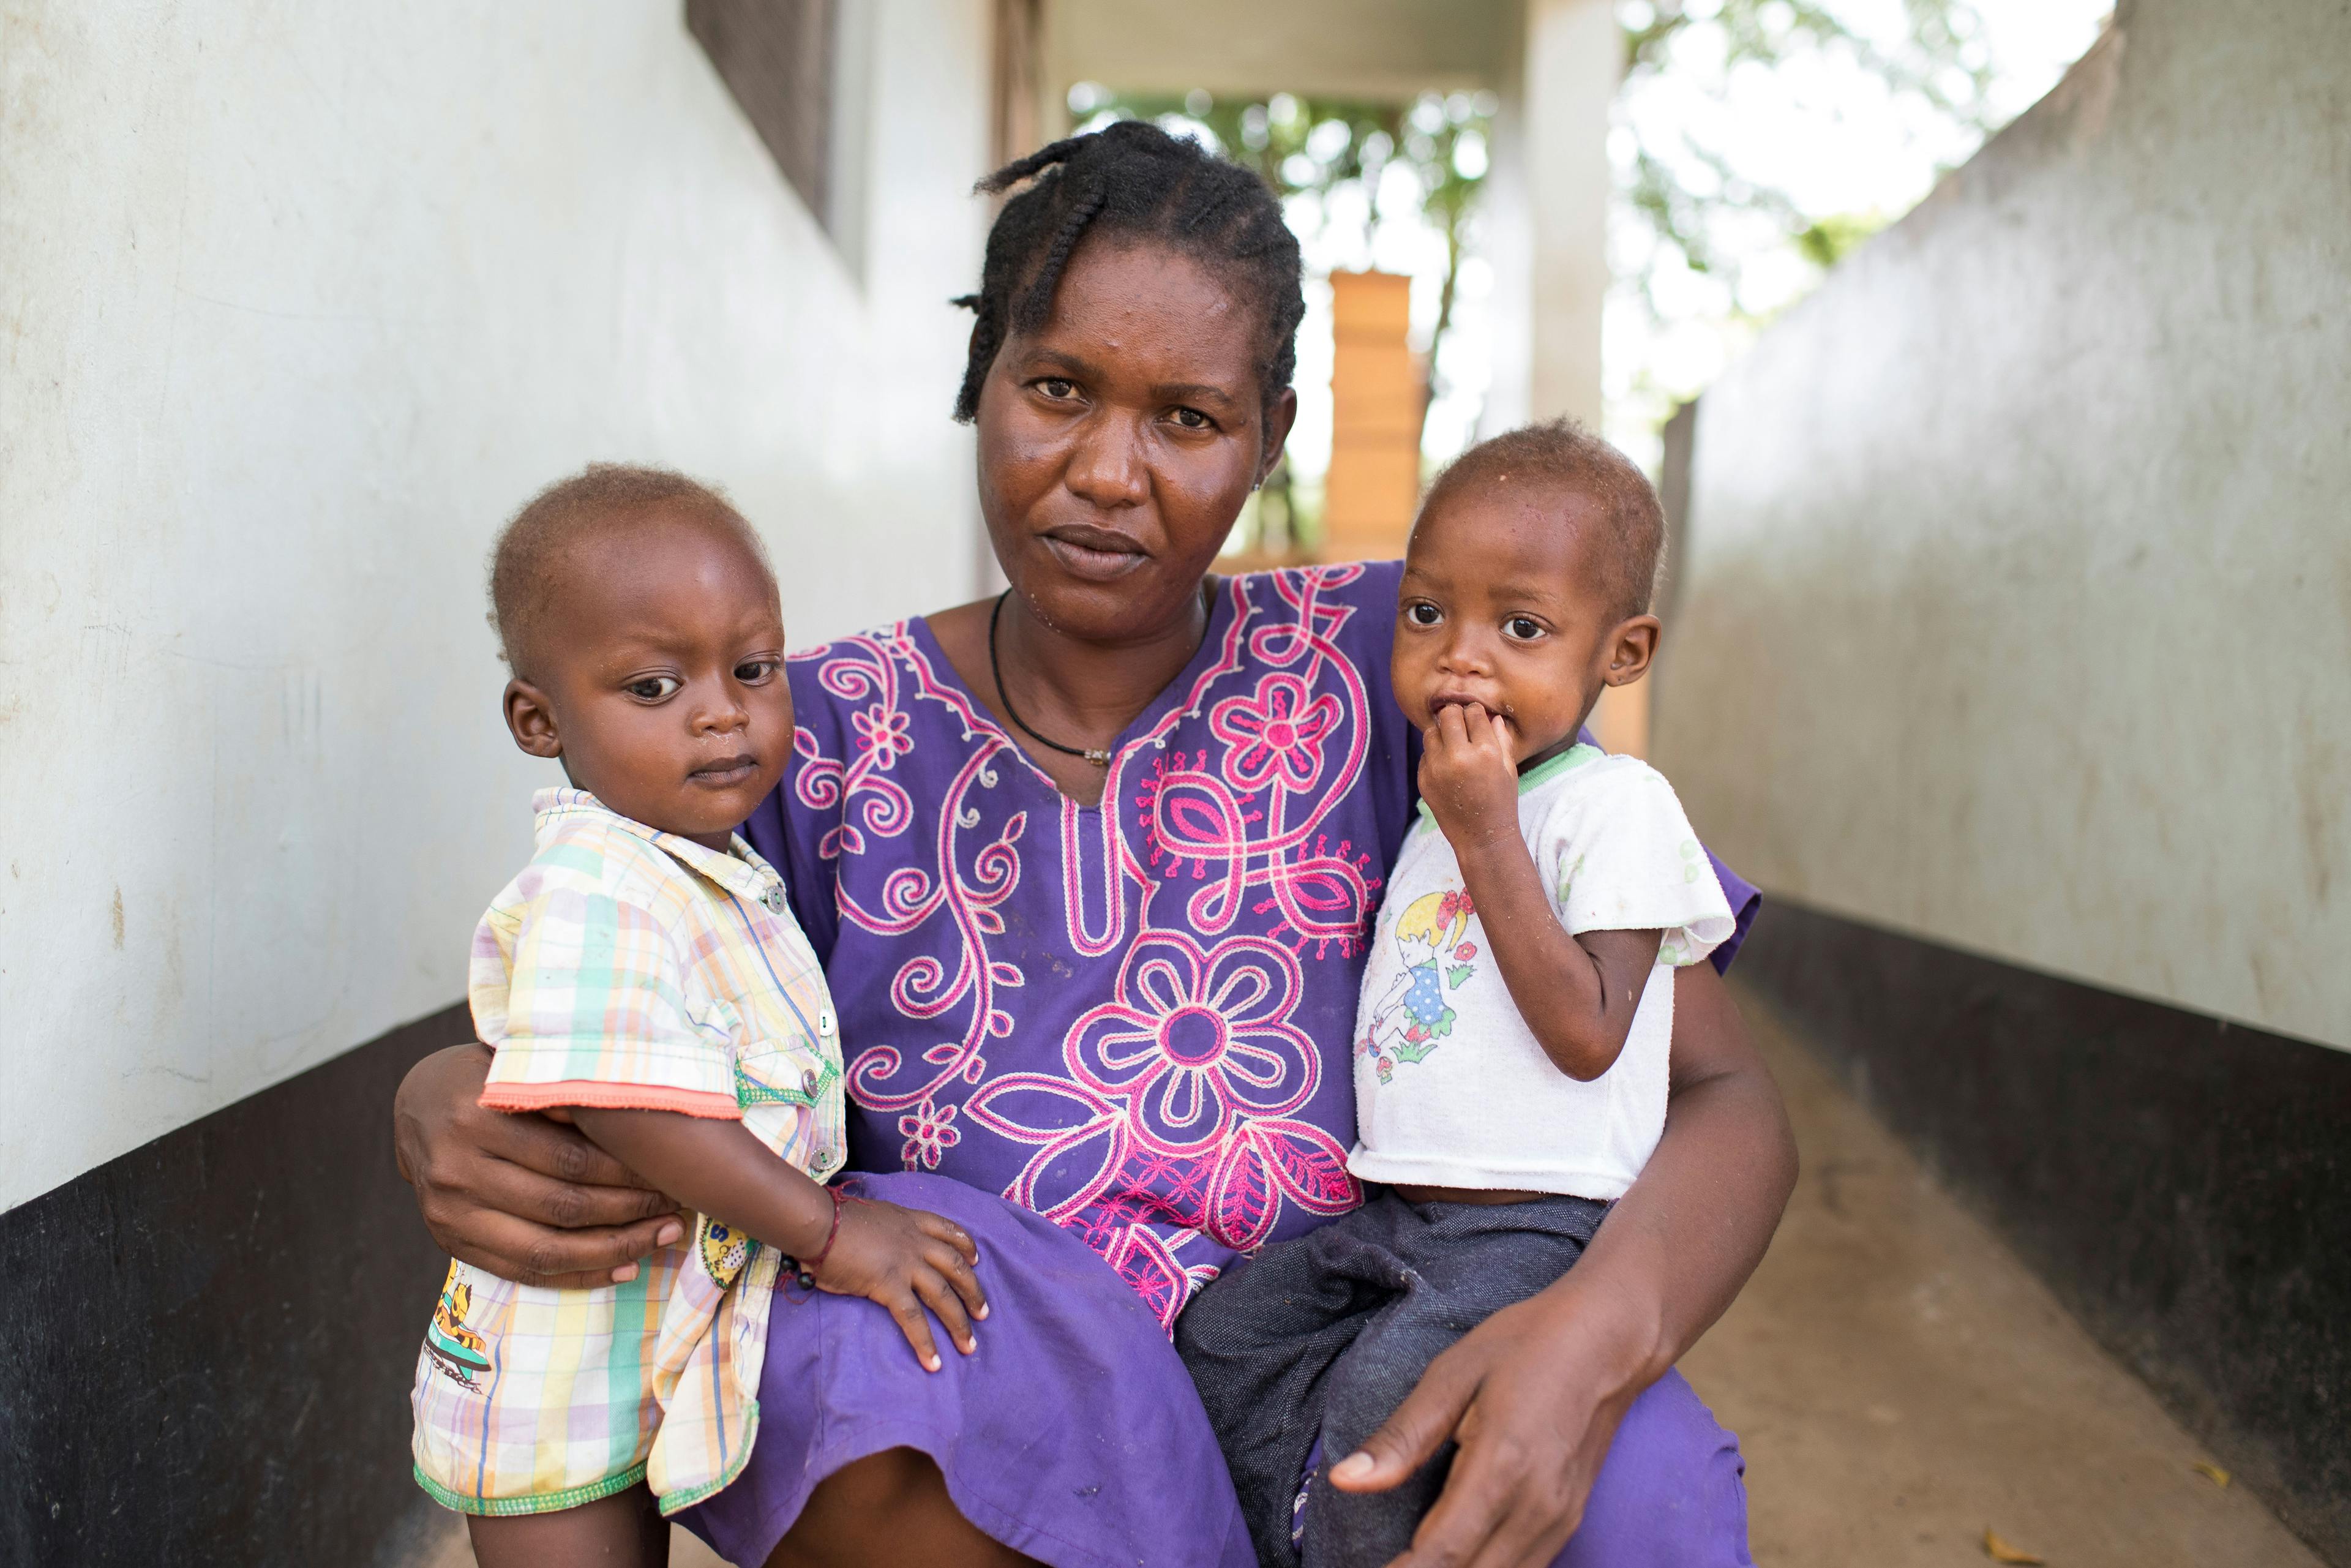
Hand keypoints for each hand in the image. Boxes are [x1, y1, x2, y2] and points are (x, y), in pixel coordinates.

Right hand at [393, 1043, 687, 1287]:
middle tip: (677, 1208)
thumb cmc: (487, 1077)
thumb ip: (565, 1092)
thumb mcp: (520, 1068)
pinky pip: (522, 1272)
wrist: (416, 1104)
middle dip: (630, 1212)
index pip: (570, 1158)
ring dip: (614, 1249)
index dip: (627, 1172)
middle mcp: (456, 1171)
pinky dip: (576, 1276)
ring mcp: (449, 1213)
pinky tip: (623, 1267)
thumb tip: (643, 1119)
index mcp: (476, 1119)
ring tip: (662, 1238)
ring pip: (545, 1249)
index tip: (671, 1172)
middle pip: (562, 1206)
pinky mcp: (450, 1242)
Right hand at [809, 1196, 988, 1372]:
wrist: (820, 1223)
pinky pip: (913, 1318)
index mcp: (910, 1221)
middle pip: (956, 1267)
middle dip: (974, 1292)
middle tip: (984, 1313)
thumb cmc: (835, 1220)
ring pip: (943, 1295)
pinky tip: (933, 1362)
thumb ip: (886, 1230)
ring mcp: (905, 1263)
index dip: (967, 1246)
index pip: (949, 1231)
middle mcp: (915, 1241)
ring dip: (959, 1323)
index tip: (975, 1261)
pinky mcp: (889, 1285)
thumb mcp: (873, 1216)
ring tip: (969, 1345)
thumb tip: (880, 1246)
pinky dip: (925, 1343)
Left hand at [1327, 1265, 1652, 1566]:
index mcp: (1501, 1468)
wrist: (1606, 1342)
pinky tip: (1453, 1558)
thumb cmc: (1524, 1347)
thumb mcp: (1451, 1376)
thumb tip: (1343, 1481)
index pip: (1442, 1554)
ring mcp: (1559, 1521)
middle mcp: (1536, 1508)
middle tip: (1372, 1563)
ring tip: (1409, 1559)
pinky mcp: (1568, 1522)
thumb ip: (1400, 1439)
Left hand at [1418, 703, 1520, 853]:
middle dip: (1456, 716)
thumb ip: (1501, 739)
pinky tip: (1447, 767)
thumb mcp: (1509, 768)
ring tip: (1453, 746)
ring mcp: (1437, 769)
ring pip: (1431, 731)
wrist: (1482, 836)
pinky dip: (1435, 755)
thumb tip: (1491, 716)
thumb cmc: (1501, 801)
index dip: (1476, 713)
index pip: (1474, 713)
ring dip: (1442, 734)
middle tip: (1462, 725)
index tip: (1477, 719)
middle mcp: (1458, 757)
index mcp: (1485, 752)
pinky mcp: (1424, 780)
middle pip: (1448, 715)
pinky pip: (1425, 754)